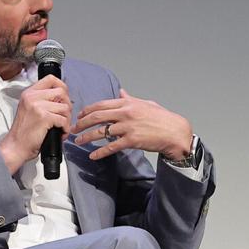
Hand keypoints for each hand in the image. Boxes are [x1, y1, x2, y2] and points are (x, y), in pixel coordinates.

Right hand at [0, 75, 73, 173]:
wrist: (15, 146)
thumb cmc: (24, 132)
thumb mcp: (29, 109)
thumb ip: (42, 100)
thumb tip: (62, 97)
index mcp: (29, 93)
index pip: (51, 79)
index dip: (62, 87)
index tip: (64, 98)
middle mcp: (32, 97)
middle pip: (62, 92)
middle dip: (67, 105)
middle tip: (64, 116)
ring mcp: (38, 106)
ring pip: (65, 107)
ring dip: (67, 119)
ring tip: (61, 127)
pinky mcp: (44, 117)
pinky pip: (64, 120)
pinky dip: (65, 129)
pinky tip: (60, 133)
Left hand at [73, 89, 192, 161]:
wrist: (175, 132)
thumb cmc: (162, 118)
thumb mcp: (146, 103)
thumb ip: (130, 98)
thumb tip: (121, 91)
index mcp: (127, 103)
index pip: (101, 105)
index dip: (87, 111)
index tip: (79, 116)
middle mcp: (125, 113)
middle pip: (96, 117)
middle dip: (81, 123)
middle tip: (73, 129)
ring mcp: (127, 127)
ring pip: (101, 132)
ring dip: (86, 137)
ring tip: (78, 141)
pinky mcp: (131, 141)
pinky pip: (111, 147)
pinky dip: (100, 152)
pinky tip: (93, 156)